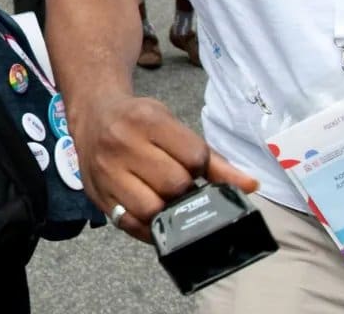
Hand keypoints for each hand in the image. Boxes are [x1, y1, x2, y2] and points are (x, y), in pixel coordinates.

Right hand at [70, 93, 258, 241]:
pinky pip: (130, 224)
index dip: (201, 167)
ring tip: (165, 198)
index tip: (193, 165)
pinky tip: (153, 215)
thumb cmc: (138, 120)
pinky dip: (148, 226)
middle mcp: (122, 145)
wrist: (93, 116)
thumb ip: (210, 157)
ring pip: (152, 208)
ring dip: (167, 209)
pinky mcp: (98, 195)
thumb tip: (250, 186)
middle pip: (174, 184)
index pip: (194, 157)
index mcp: (146, 121)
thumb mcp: (171, 124)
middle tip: (179, 183)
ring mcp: (106, 172)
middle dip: (185, 189)